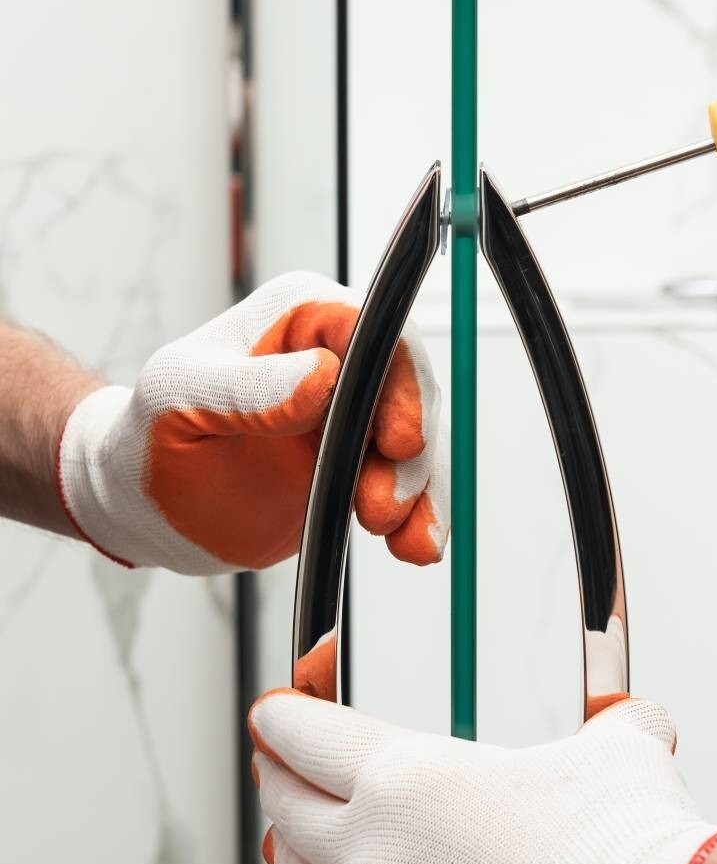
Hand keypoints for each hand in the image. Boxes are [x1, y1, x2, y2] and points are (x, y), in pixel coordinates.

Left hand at [57, 272, 447, 572]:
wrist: (149, 505)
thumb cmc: (151, 435)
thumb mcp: (182, 400)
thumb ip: (249, 389)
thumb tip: (322, 377)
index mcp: (301, 316)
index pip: (374, 331)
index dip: (399, 382)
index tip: (397, 439)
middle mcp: (339, 358)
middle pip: (409, 391)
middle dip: (409, 452)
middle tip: (379, 506)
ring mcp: (355, 416)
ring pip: (417, 446)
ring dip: (417, 493)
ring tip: (396, 536)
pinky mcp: (361, 467)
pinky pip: (407, 489)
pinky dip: (420, 519)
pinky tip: (416, 546)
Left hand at [250, 691, 716, 863]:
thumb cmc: (639, 860)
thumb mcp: (619, 753)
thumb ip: (609, 728)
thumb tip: (634, 721)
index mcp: (409, 778)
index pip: (307, 735)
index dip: (284, 718)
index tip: (278, 714)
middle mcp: (376, 856)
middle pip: (288, 807)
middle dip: (282, 778)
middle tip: (284, 767)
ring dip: (296, 858)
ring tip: (304, 845)